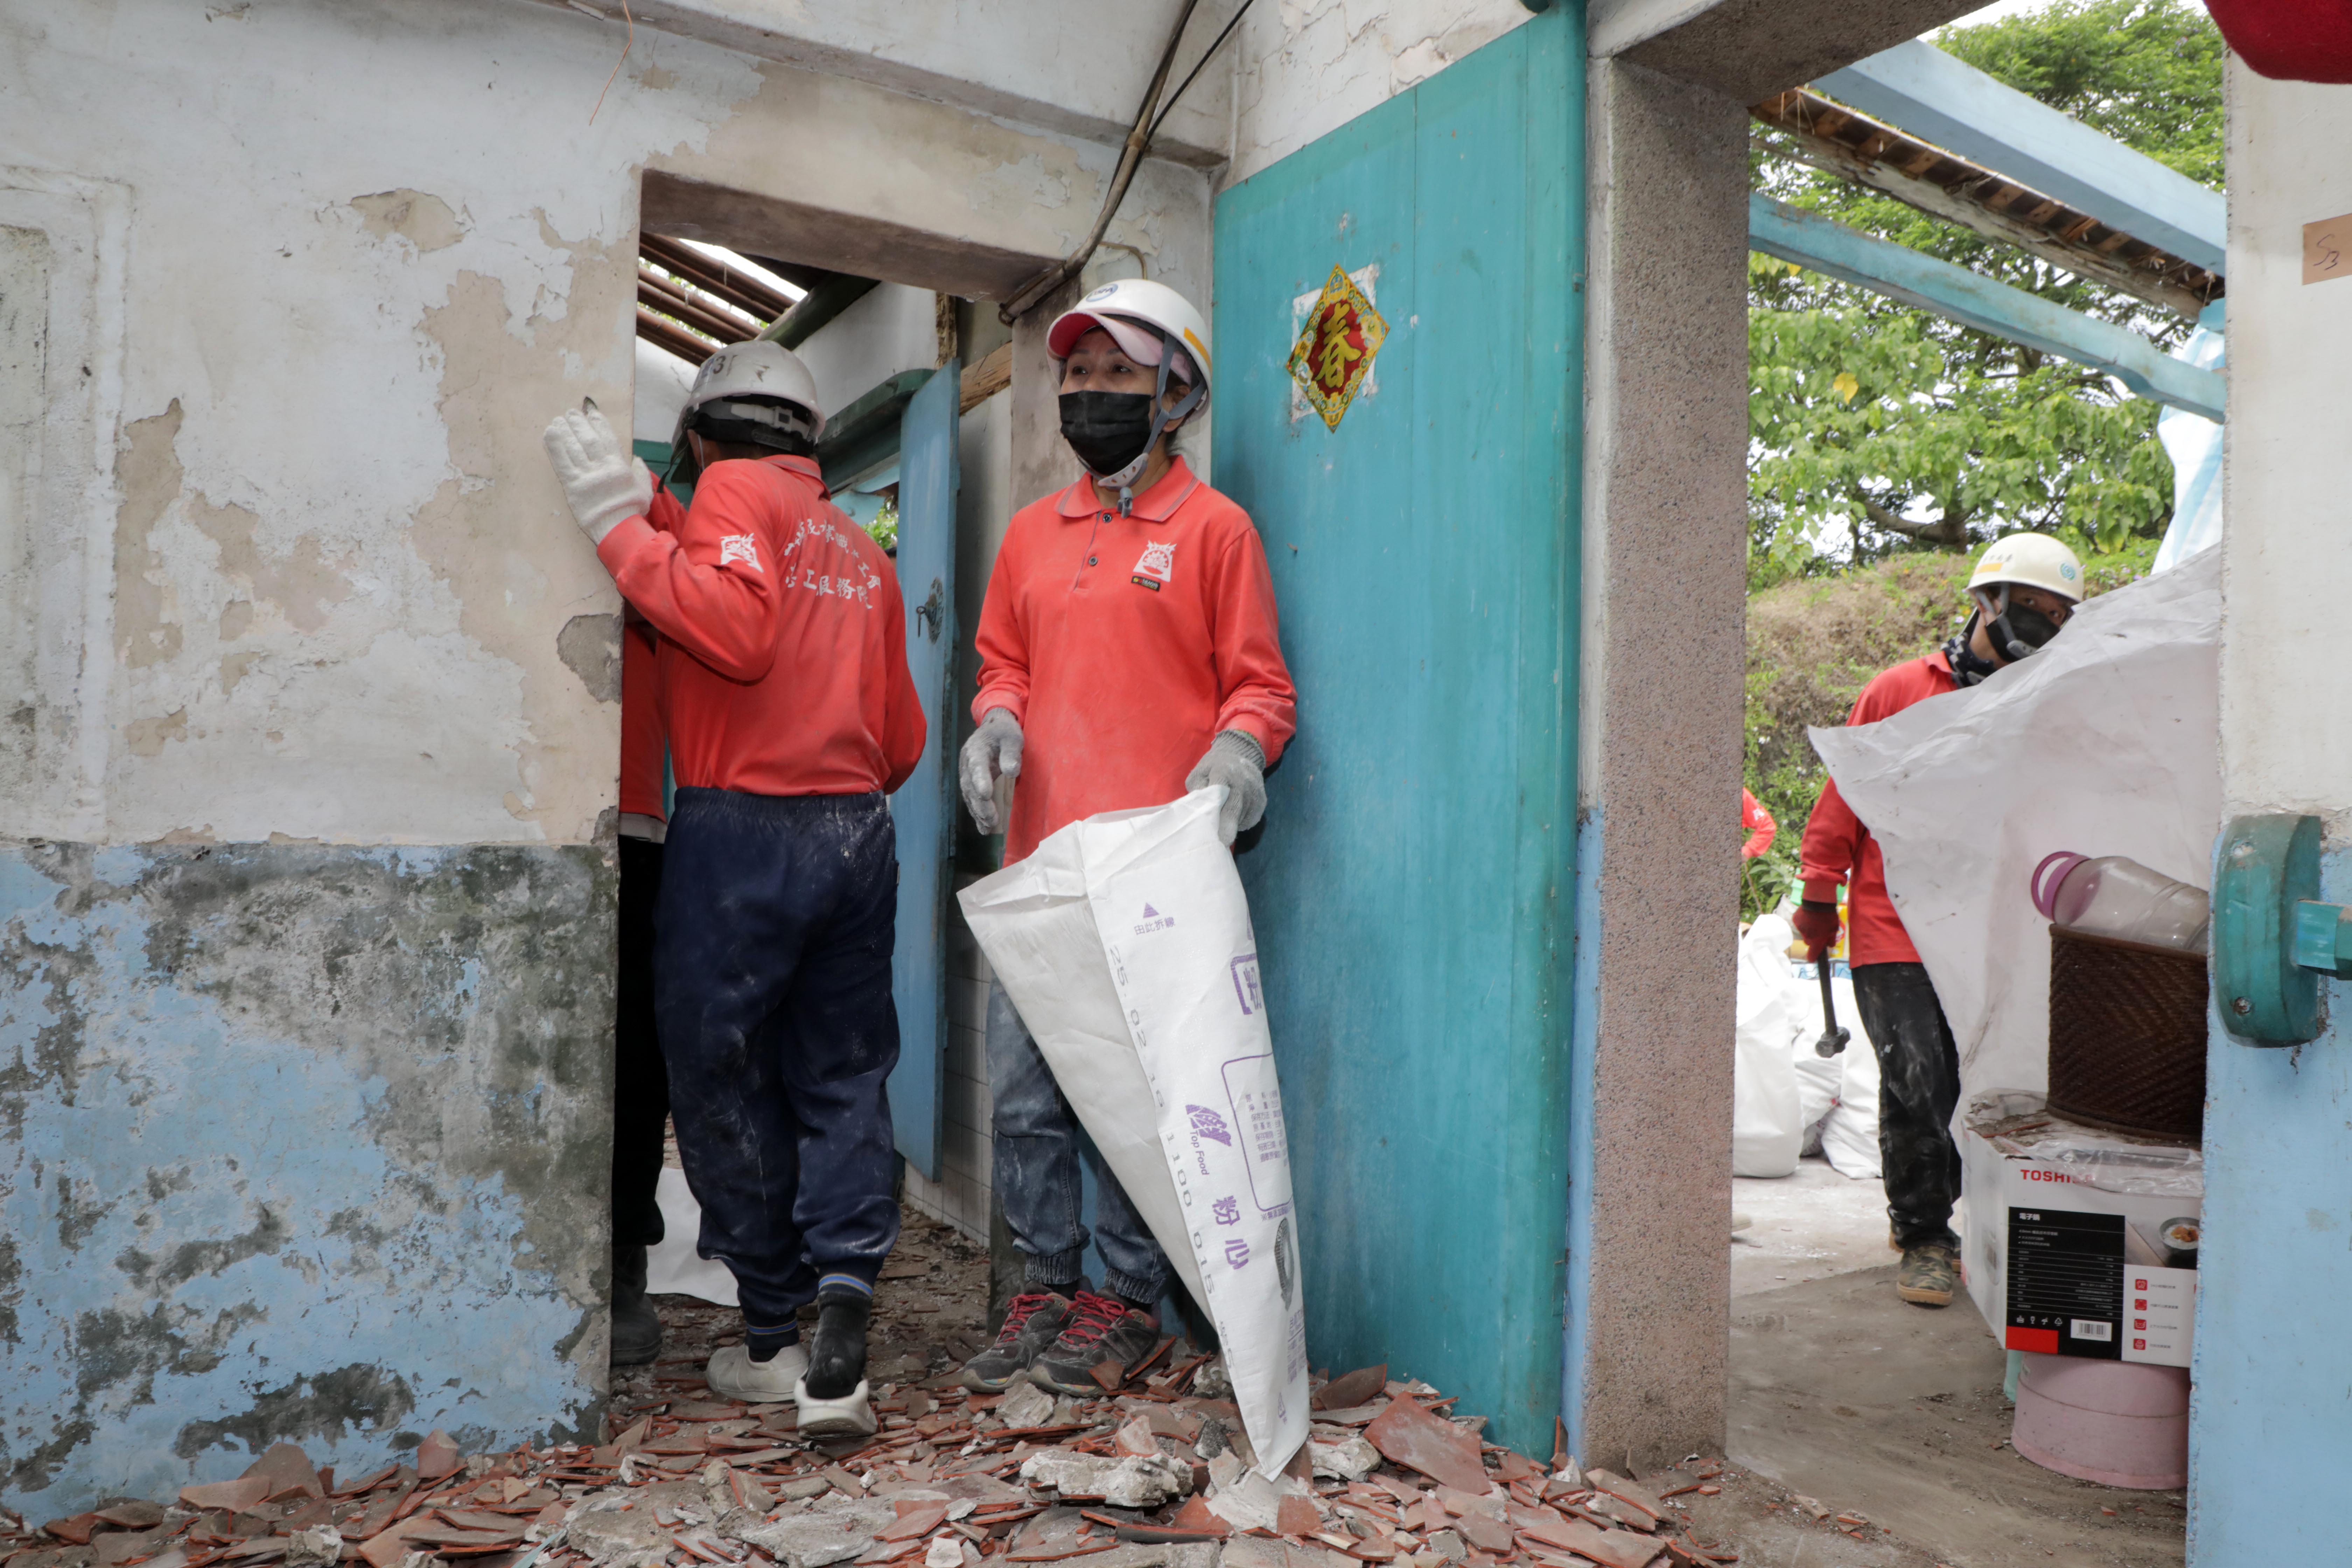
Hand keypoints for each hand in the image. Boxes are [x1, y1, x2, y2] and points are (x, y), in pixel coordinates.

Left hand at [543, 398, 652, 543]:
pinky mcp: (572, 486)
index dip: (598, 423)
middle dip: (579, 424)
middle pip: (587, 439)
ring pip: (573, 448)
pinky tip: (549, 433)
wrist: (618, 530)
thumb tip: (635, 459)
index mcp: (619, 466)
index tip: (590, 412)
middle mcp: (602, 468)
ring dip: (564, 431)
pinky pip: (561, 462)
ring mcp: (586, 476)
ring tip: (558, 420)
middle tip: (570, 413)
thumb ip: (639, 472)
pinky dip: (554, 447)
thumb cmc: (632, 510)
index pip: (607, 438)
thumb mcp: (644, 489)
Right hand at [960, 708, 1022, 831]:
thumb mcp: (1012, 737)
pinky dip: (977, 814)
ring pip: (969, 796)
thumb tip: (1012, 772)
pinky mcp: (970, 783)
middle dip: (980, 804)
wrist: (993, 730)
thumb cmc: (1004, 733)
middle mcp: (967, 763)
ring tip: (988, 827)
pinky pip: (972, 799)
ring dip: (978, 812)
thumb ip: (1011, 753)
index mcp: (976, 749)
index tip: (986, 794)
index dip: (980, 780)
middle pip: (970, 785)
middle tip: (992, 819)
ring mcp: (966, 774)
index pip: (976, 766)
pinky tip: (983, 828)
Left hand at [1185, 729, 1266, 846]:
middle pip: (1235, 810)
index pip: (1221, 795)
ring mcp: (1254, 792)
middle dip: (1227, 829)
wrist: (1240, 754)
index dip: (1218, 815)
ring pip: (1242, 817)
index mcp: (1223, 773)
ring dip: (1232, 824)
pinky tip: (1233, 818)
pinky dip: (1241, 822)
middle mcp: (1242, 782)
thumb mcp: (1199, 773)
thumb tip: (1199, 811)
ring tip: (1222, 825)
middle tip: (1221, 843)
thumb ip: (1198, 790)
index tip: (1217, 834)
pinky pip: (1250, 818)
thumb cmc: (1213, 767)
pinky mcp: (1262, 801)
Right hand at [1791, 900, 1840, 958]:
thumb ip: (1831, 939)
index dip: (1812, 957)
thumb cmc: (1828, 917)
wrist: (1818, 902)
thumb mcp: (1834, 929)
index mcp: (1816, 941)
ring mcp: (1799, 929)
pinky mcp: (1795, 920)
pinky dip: (1803, 922)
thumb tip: (1830, 945)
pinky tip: (1808, 915)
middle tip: (1818, 931)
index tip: (1813, 957)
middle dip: (1812, 939)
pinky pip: (1799, 924)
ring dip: (1808, 929)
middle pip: (1808, 942)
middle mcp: (1806, 937)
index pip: (1811, 955)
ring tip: (1814, 920)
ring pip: (1804, 932)